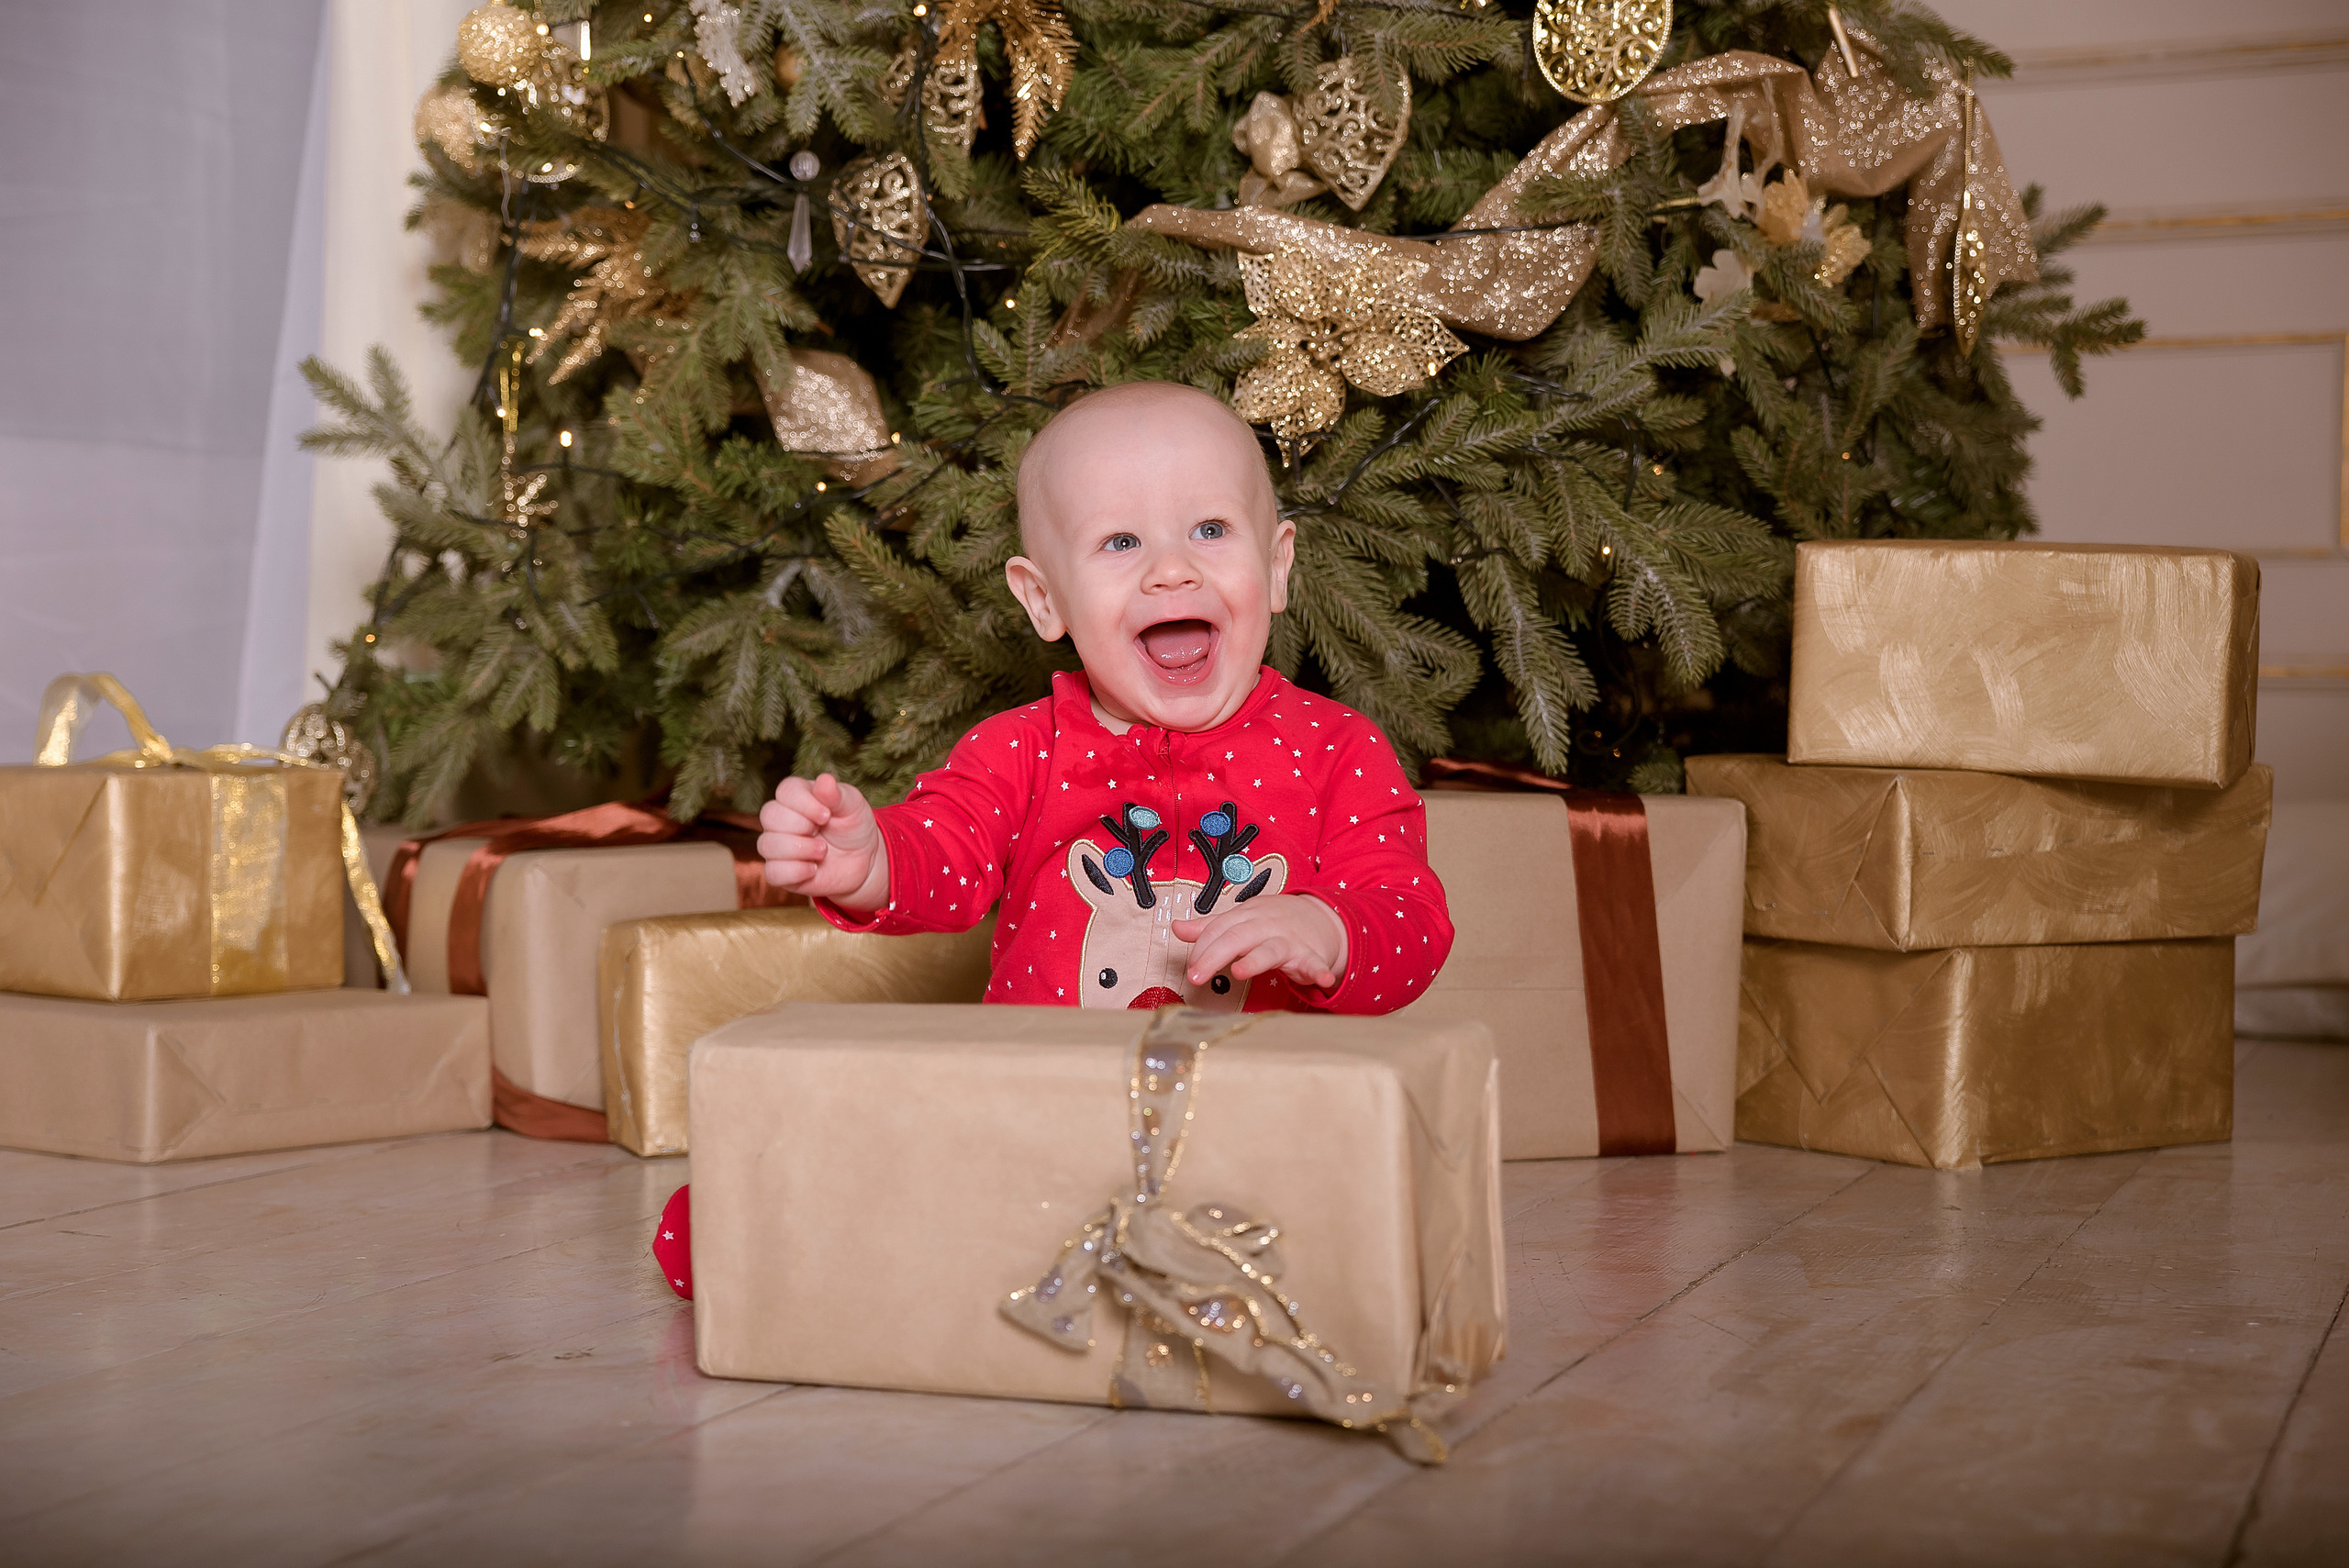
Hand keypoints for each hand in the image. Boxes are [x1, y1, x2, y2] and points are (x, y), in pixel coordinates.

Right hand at [757, 773, 889, 911]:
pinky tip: (813, 869)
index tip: (827, 815)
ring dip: (799, 849)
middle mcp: (781, 819)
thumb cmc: (854, 827)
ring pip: (766, 844)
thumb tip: (824, 780)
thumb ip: (837, 794)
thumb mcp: (853, 806)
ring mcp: (778, 846)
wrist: (863, 861)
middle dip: (800, 825)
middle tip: (821, 831)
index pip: (785, 791)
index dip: (804, 803)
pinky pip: (772, 872)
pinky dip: (794, 871)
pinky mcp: (781, 871)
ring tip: (823, 851)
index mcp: (797, 796)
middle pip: (769, 815)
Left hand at [1172, 894, 1348, 993]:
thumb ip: (1210, 927)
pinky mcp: (1310, 956)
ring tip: (1240, 972)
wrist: (1319, 918)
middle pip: (1236, 937)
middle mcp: (1266, 926)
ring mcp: (1289, 940)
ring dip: (1255, 960)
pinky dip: (1319, 971)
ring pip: (1269, 950)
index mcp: (1246, 916)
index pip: (1218, 929)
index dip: (1202, 947)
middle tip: (1196, 976)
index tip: (1190, 968)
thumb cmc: (1274, 922)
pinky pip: (1315, 964)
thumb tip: (1177, 928)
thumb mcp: (1242, 919)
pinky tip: (1322, 980)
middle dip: (1214, 955)